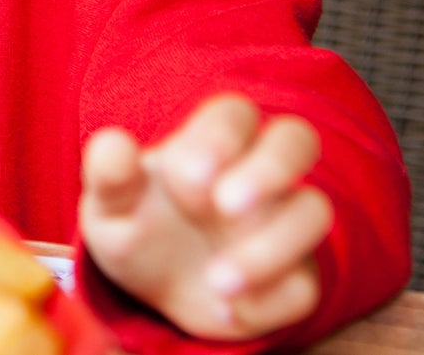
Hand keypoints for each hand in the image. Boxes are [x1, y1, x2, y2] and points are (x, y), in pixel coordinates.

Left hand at [79, 95, 330, 340]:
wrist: (154, 290)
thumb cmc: (137, 227)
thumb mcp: (111, 206)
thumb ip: (110, 176)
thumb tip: (112, 143)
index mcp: (213, 143)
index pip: (235, 114)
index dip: (219, 138)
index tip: (185, 180)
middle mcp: (259, 174)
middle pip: (297, 141)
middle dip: (270, 168)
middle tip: (226, 206)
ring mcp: (283, 223)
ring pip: (313, 212)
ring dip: (272, 247)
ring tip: (217, 280)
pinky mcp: (295, 277)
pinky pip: (303, 285)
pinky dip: (269, 301)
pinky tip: (225, 308)